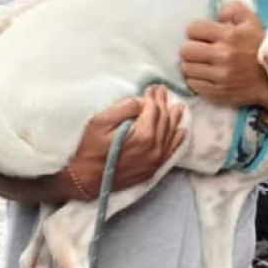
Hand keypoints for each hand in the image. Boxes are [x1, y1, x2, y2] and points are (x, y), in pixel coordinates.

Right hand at [66, 86, 186, 194]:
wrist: (87, 180)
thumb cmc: (91, 150)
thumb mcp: (100, 122)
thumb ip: (124, 108)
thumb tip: (141, 102)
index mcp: (143, 135)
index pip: (154, 110)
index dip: (153, 97)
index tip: (152, 87)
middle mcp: (154, 148)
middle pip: (164, 120)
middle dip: (163, 103)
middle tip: (163, 91)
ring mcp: (155, 160)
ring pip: (170, 134)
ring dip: (174, 118)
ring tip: (177, 106)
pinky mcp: (153, 168)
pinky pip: (170, 151)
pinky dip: (177, 140)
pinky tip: (181, 131)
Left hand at [180, 1, 267, 108]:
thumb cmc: (262, 48)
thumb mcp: (252, 22)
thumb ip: (233, 10)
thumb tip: (216, 14)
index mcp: (230, 36)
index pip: (193, 29)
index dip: (196, 30)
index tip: (203, 35)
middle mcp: (223, 56)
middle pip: (185, 50)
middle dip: (191, 48)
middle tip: (200, 49)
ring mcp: (220, 76)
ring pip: (186, 68)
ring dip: (192, 64)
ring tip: (203, 63)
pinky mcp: (218, 92)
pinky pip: (193, 84)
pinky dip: (197, 79)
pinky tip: (207, 75)